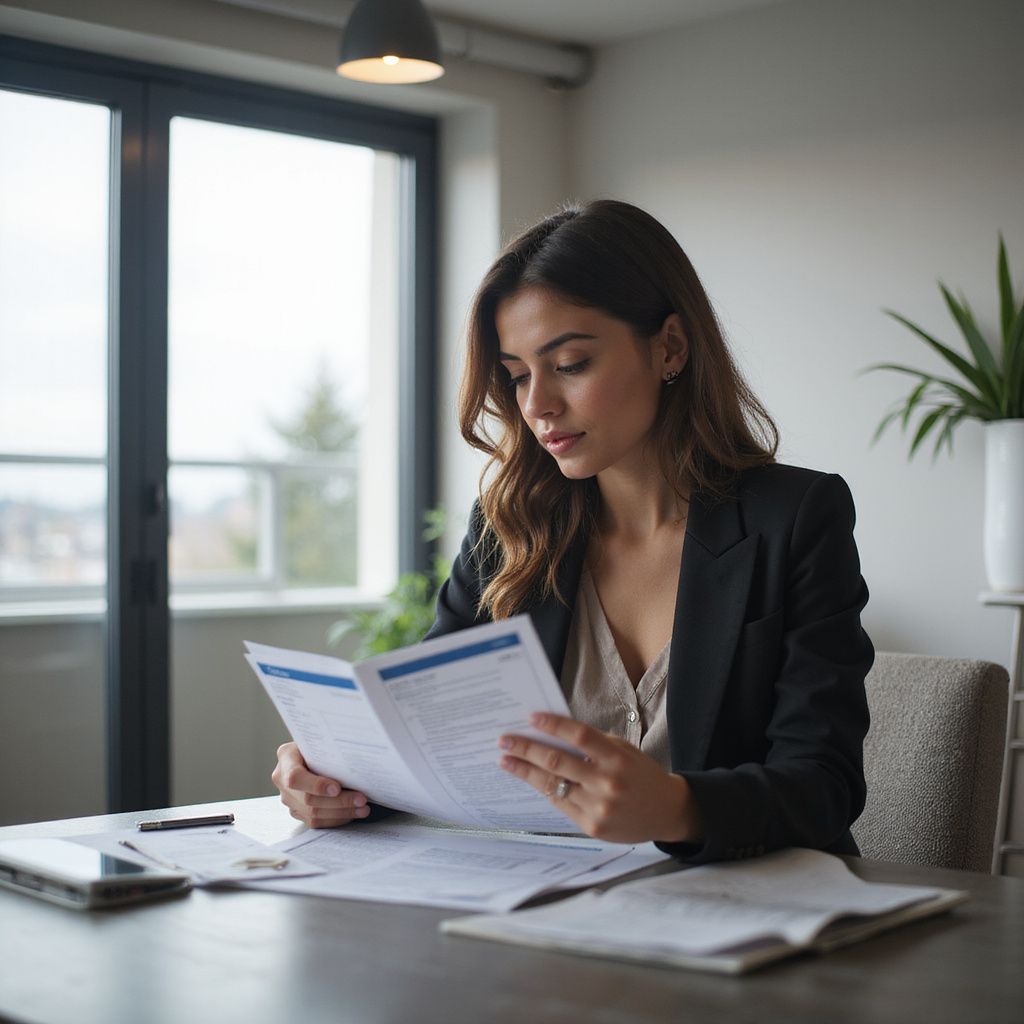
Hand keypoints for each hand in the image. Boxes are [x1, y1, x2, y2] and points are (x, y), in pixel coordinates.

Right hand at [272, 742, 370, 827]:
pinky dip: (337, 819)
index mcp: (286, 757)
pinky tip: (352, 813)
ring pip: (313, 814)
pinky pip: (316, 822)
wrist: (311, 750)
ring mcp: (288, 798)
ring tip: (362, 809)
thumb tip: (357, 762)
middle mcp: (282, 780)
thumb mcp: (321, 740)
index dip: (316, 785)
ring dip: (341, 813)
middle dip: (338, 802)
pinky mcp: (297, 811)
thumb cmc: (319, 743)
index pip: (295, 777)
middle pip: (308, 799)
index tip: (337, 788)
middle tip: (361, 799)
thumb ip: (330, 750)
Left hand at [498, 713, 702, 843]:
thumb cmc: (641, 774)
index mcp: (617, 758)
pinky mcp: (592, 827)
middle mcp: (607, 783)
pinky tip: (531, 779)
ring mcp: (598, 808)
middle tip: (504, 741)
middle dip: (526, 749)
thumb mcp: (624, 751)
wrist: (667, 811)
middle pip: (557, 762)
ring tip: (506, 761)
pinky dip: (544, 790)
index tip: (530, 717)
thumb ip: (594, 744)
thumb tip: (553, 734)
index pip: (579, 736)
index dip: (553, 725)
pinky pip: (561, 804)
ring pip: (552, 785)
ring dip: (525, 772)